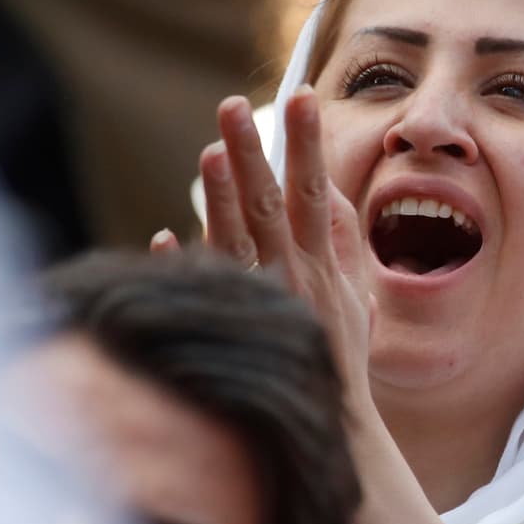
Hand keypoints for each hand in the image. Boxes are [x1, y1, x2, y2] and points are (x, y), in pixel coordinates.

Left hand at [153, 89, 373, 413]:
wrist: (332, 426)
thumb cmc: (340, 351)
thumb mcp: (356, 293)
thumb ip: (340, 238)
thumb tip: (321, 185)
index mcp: (325, 268)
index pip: (316, 194)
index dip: (308, 145)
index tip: (301, 97)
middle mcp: (293, 281)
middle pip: (269, 206)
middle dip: (252, 153)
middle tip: (232, 105)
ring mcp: (262, 305)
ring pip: (234, 241)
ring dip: (219, 195)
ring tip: (208, 149)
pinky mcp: (237, 330)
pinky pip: (205, 293)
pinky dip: (185, 266)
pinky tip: (167, 238)